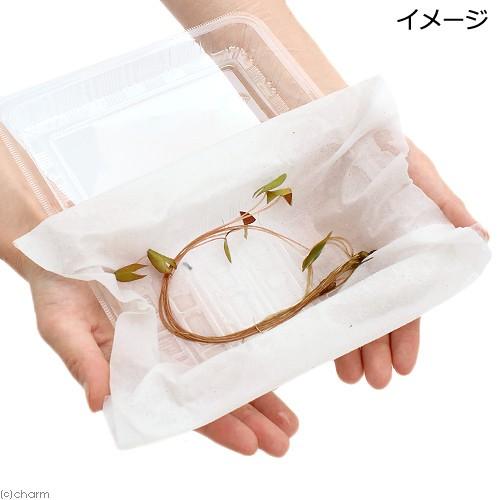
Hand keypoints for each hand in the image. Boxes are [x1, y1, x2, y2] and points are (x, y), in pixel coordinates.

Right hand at [28, 266, 296, 455]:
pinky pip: (222, 330)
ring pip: (225, 367)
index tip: (252, 444)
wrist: (71, 248)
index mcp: (134, 372)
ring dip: (259, 392)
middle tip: (286, 438)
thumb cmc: (60, 289)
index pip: (180, 408)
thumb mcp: (62, 325)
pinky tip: (274, 363)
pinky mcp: (187, 305)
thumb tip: (98, 402)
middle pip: (212, 394)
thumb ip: (83, 362)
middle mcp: (163, 357)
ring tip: (291, 419)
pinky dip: (248, 348)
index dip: (217, 426)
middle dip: (251, 417)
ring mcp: (178, 332)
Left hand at [334, 140, 487, 387]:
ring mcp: (333, 253)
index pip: (405, 295)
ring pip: (342, 305)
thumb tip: (479, 239)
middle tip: (372, 381)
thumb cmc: (375, 142)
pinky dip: (315, 315)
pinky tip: (315, 341)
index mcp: (397, 242)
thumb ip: (443, 205)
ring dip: (346, 342)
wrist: (322, 125)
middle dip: (374, 347)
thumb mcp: (415, 169)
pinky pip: (310, 286)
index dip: (405, 331)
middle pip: (373, 308)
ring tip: (347, 375)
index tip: (404, 365)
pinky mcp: (303, 248)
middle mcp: (366, 254)